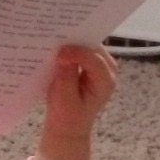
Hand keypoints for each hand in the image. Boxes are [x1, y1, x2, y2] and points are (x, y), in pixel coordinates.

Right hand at [35, 45, 115, 159]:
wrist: (68, 126)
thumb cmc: (66, 117)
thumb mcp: (63, 100)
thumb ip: (66, 77)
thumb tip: (64, 53)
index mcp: (105, 82)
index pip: (95, 61)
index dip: (78, 53)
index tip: (59, 53)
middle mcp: (107, 69)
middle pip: (93, 47)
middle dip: (75, 40)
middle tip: (55, 33)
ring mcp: (100, 64)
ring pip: (87, 43)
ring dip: (71, 39)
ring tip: (52, 34)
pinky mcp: (90, 61)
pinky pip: (81, 47)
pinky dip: (69, 45)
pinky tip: (54, 43)